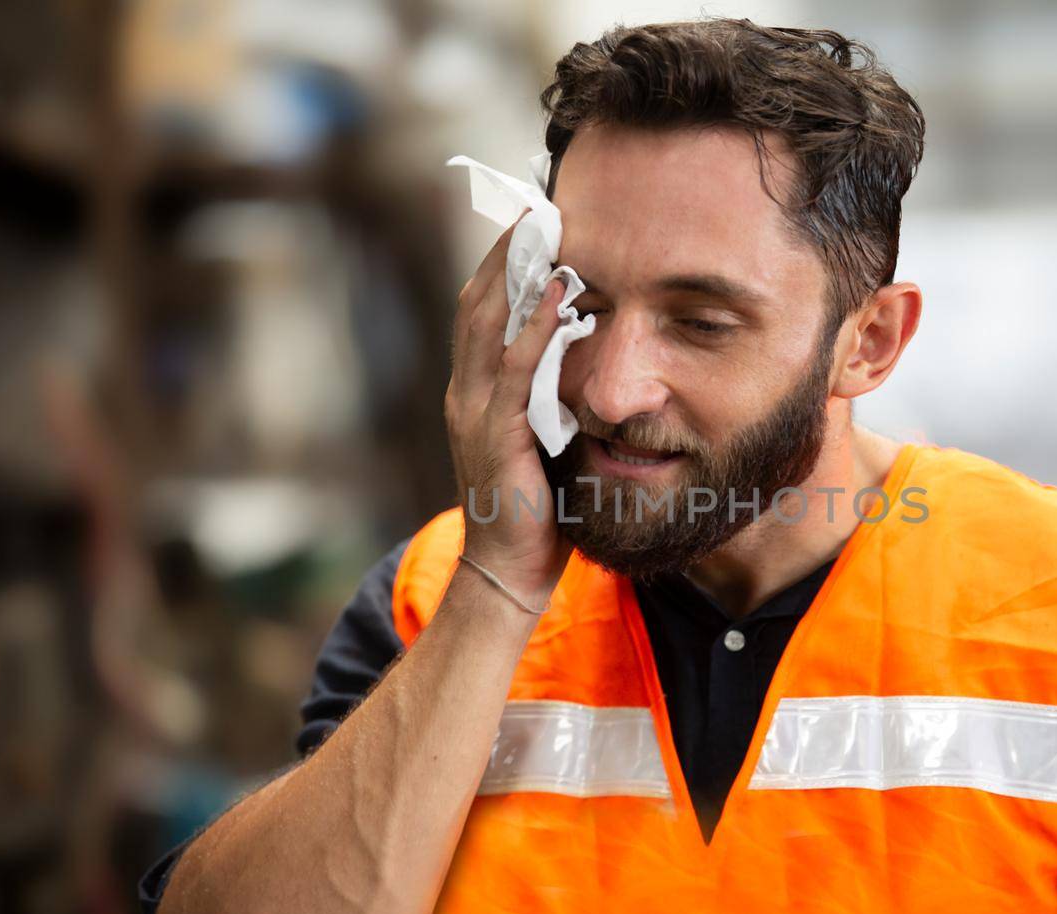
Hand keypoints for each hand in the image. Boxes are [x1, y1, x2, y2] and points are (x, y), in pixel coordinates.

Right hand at [444, 221, 572, 604]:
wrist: (510, 571)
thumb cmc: (535, 509)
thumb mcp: (543, 438)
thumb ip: (553, 395)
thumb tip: (590, 353)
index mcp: (474, 390)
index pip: (482, 308)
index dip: (503, 260)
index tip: (535, 216)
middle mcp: (466, 392)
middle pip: (478, 300)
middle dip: (507, 249)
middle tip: (539, 200)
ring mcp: (475, 412)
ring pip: (489, 323)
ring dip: (518, 271)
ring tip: (547, 224)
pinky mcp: (496, 434)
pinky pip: (514, 368)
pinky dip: (535, 326)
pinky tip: (559, 293)